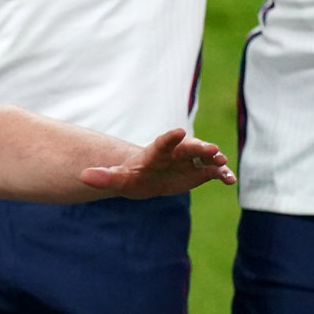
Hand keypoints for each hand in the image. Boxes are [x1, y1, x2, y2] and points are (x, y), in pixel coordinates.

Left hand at [81, 128, 235, 198]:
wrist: (144, 178)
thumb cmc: (129, 176)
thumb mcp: (116, 179)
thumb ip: (102, 176)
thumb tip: (83, 177)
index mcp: (156, 152)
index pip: (163, 142)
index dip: (170, 138)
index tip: (178, 131)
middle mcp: (176, 153)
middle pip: (189, 147)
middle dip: (199, 147)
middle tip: (211, 149)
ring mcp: (189, 161)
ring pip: (205, 158)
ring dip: (214, 160)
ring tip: (222, 164)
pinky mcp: (199, 172)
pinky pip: (213, 172)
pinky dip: (222, 174)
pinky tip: (230, 181)